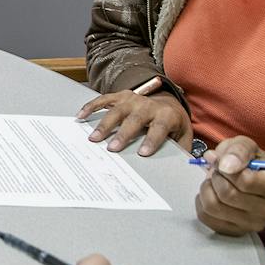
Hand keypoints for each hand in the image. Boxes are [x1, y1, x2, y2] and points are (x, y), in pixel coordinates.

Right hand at [77, 91, 192, 155]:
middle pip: (135, 119)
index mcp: (167, 115)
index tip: (143, 153)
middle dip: (123, 134)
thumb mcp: (183, 135)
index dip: (152, 140)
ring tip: (94, 138)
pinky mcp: (121, 96)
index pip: (160, 127)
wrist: (168, 102)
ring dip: (105, 124)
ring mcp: (133, 99)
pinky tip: (81, 116)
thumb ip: (181, 149)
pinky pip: (104, 99)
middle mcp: (149, 105)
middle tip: (113, 148)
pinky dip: (91, 106)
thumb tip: (179, 167)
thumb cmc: (172, 123)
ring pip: (117, 110)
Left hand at [194, 136, 264, 235]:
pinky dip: (201, 201)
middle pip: (228, 195)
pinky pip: (205, 216)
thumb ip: (238, 150)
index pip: (246, 181)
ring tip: (214, 181)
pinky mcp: (235, 231)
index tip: (224, 162)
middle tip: (218, 171)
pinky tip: (211, 194)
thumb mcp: (248, 146)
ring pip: (214, 207)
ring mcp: (253, 225)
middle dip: (216, 177)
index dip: (226, 167)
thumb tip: (224, 164)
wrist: (256, 182)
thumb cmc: (252, 164)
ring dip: (207, 188)